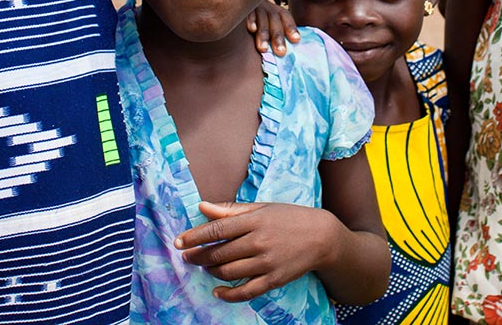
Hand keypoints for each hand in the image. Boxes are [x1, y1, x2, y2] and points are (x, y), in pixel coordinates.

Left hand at [176, 201, 338, 302]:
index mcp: (255, 220)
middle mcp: (259, 241)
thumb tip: (202, 207)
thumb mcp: (262, 208)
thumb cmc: (289, 218)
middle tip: (187, 257)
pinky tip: (217, 291)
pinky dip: (228, 294)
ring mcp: (266, 262)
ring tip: (205, 267)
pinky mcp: (273, 279)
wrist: (322, 237)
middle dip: (198, 256)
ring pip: (229, 272)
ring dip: (211, 272)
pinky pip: (245, 291)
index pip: (217, 229)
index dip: (195, 237)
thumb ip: (231, 210)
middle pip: (219, 253)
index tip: (179, 242)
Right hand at [246, 0, 299, 55]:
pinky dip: (251, 20)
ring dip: (264, 34)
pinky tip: (252, 29)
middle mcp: (266, 7)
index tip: (296, 39)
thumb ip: (275, 34)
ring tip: (263, 49)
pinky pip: (247, 12)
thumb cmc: (254, 21)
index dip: (291, 27)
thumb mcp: (266, 22)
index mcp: (274, 11)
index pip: (285, 17)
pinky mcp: (242, 5)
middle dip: (278, 36)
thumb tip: (283, 52)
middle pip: (274, 19)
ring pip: (262, 18)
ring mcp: (254, 5)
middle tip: (281, 52)